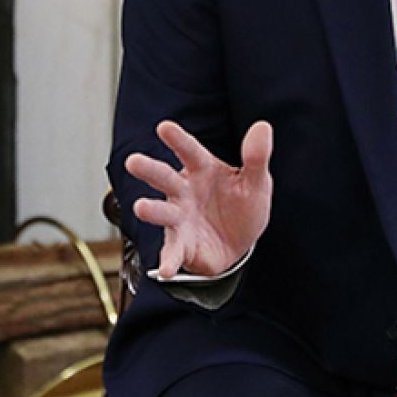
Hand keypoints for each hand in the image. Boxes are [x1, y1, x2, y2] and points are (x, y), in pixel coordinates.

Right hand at [124, 120, 273, 278]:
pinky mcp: (180, 245)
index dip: (178, 139)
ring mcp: (179, 218)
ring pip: (162, 212)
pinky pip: (172, 252)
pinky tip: (166, 270)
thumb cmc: (241, 206)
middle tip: (133, 161)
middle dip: (148, 169)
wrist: (238, 245)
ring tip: (141, 207)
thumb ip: (256, 157)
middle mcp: (184, 191)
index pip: (189, 151)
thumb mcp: (256, 183)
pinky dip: (168, 262)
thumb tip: (262, 127)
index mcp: (202, 170)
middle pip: (164, 177)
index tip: (164, 127)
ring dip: (151, 210)